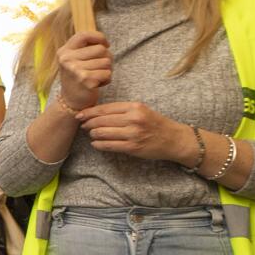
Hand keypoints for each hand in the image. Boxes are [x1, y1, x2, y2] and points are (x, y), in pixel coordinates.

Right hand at [56, 33, 113, 110]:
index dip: (99, 37)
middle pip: (100, 49)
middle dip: (106, 57)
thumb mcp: (73, 60)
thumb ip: (83, 48)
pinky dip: (106, 79)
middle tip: (99, 67)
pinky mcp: (86, 81)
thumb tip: (104, 42)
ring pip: (106, 62)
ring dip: (106, 70)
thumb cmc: (76, 77)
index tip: (105, 44)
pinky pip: (108, 74)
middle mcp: (67, 59)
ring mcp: (76, 70)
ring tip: (96, 76)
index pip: (84, 35)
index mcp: (64, 51)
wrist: (70, 101)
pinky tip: (97, 83)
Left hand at [78, 102, 193, 162]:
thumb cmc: (156, 124)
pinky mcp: (133, 147)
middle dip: (88, 123)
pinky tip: (96, 143)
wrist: (174, 139)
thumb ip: (122, 110)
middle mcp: (133, 119)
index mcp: (134, 107)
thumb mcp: (141, 110)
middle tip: (83, 125)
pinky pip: (109, 145)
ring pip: (103, 132)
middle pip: (101, 120)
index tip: (80, 114)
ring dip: (93, 134)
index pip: (105, 108)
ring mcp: (133, 134)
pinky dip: (99, 144)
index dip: (90, 112)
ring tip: (91, 134)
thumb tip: (97, 113)